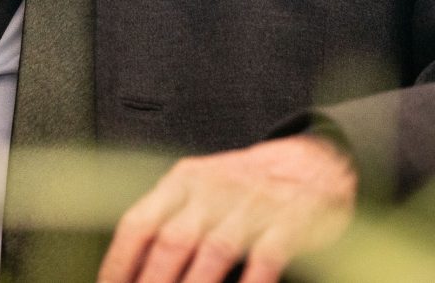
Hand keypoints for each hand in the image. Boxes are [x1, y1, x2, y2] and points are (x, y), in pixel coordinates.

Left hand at [99, 134, 357, 282]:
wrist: (314, 163)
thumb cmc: (247, 187)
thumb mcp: (201, 189)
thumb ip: (169, 220)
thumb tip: (132, 270)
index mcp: (184, 180)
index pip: (139, 222)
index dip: (119, 264)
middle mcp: (214, 189)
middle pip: (171, 241)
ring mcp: (253, 204)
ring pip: (214, 251)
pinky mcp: (291, 220)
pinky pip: (266, 257)